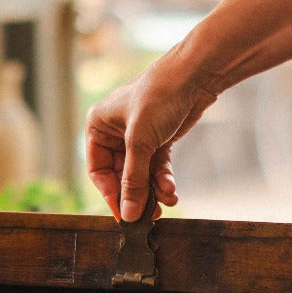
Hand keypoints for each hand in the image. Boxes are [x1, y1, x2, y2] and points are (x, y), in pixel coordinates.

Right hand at [85, 54, 215, 220]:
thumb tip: (128, 214)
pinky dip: (164, 179)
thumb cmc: (158, 97)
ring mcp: (137, 137)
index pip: (98, 170)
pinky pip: (156, 167)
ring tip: (167, 201)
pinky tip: (171, 190)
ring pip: (141, 174)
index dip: (110, 194)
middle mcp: (114, 132)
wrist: (194, 77)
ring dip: (153, 190)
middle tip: (149, 215)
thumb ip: (133, 180)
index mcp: (97, 126)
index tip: (123, 215)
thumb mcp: (141, 142)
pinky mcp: (158, 140)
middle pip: (121, 176)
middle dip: (137, 194)